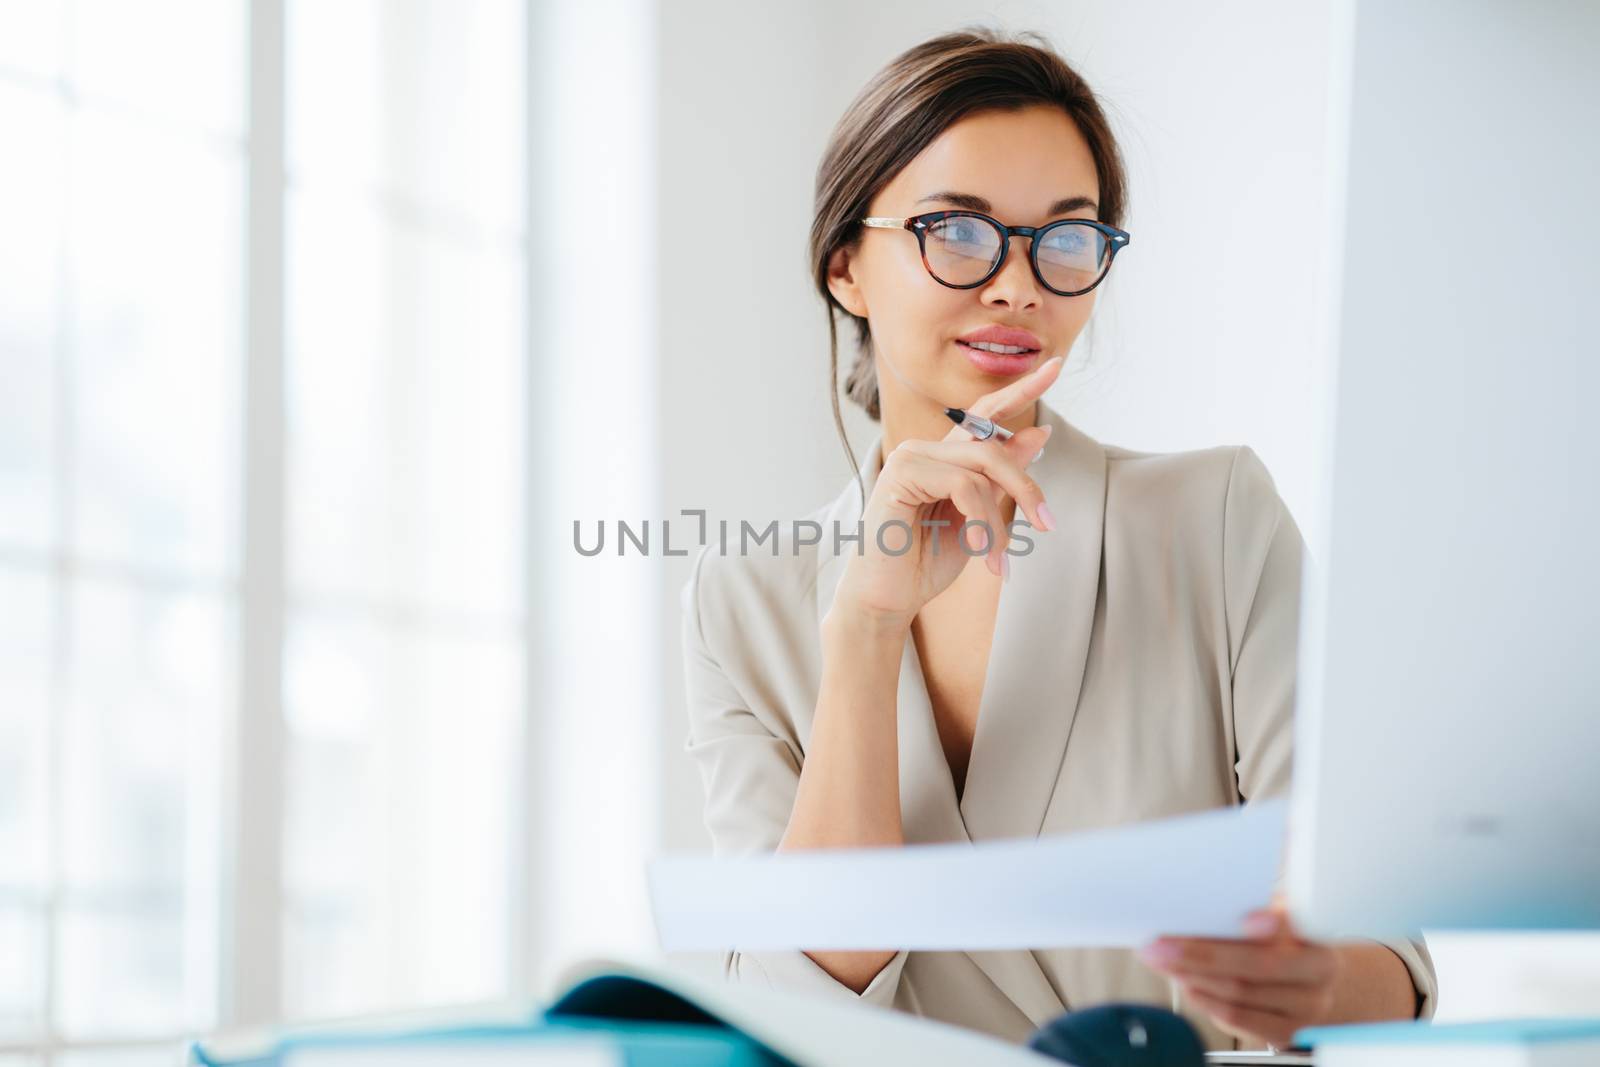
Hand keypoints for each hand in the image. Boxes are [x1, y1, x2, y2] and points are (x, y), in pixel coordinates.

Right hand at [832, 357, 1063, 627]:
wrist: (887, 599)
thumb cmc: (925, 563)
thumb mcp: (980, 518)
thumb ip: (1003, 479)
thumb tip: (1040, 431)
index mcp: (944, 457)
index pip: (986, 414)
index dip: (1021, 389)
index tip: (1057, 365)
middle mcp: (925, 449)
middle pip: (992, 446)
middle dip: (1026, 487)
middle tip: (1046, 524)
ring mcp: (909, 457)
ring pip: (982, 468)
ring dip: (1000, 519)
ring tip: (999, 561)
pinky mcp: (900, 475)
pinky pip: (963, 485)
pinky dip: (981, 521)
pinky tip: (981, 552)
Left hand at [1138, 908, 1339, 1048]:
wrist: (1311, 982)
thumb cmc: (1286, 941)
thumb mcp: (1279, 915)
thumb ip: (1253, 906)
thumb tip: (1212, 898)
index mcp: (1319, 940)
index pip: (1291, 930)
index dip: (1269, 925)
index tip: (1245, 918)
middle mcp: (1318, 978)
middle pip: (1254, 966)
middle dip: (1199, 954)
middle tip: (1160, 943)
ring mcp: (1305, 1010)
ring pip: (1238, 994)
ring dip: (1192, 976)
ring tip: (1161, 960)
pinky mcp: (1285, 1033)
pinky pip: (1237, 1019)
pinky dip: (1204, 1000)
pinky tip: (1184, 983)